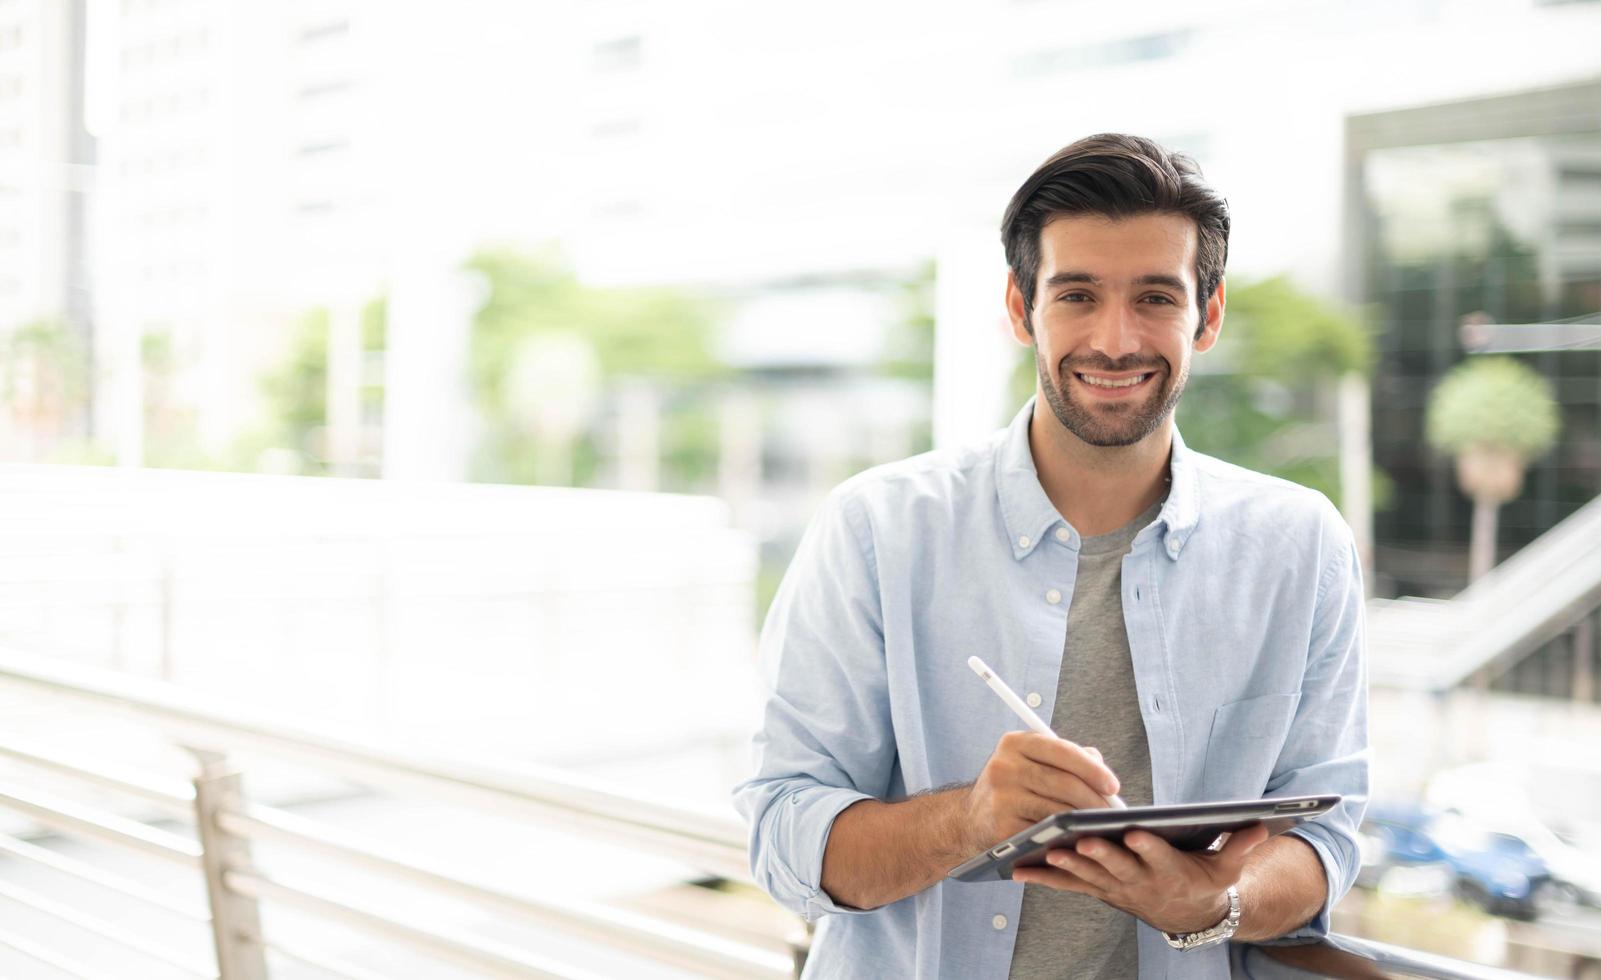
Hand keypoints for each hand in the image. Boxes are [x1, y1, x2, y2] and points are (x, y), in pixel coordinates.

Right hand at [962, 731, 1121, 849]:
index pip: (1061, 750)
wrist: (969, 819)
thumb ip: (1067, 758)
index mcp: (1014, 743)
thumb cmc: (1012, 788)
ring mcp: (1001, 797)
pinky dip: (1067, 838)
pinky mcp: (1002, 827)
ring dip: (1085, 822)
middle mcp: (1004, 766)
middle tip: (1114, 814)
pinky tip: (1080, 840)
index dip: (1092, 768)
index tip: (1113, 785)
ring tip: (1103, 827)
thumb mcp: (1031, 762)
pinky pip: (1045, 833)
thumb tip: (1101, 766)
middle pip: (1063, 782)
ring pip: (1057, 810)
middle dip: (1095, 800)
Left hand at [1011, 823, 1269, 933]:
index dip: (1149, 847)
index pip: (1160, 857)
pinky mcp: (1097, 889)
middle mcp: (1140, 882)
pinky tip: (1018, 869)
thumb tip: (1261, 825)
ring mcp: (1115, 888)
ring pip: (1088, 876)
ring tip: (1046, 851)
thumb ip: (1239, 845)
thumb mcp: (1226, 866)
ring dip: (1067, 866)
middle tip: (1082, 841)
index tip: (1138, 833)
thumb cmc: (1204, 878)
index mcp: (1171, 870)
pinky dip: (1043, 878)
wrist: (1185, 913)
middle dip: (1101, 855)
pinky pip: (1067, 885)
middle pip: (1118, 867)